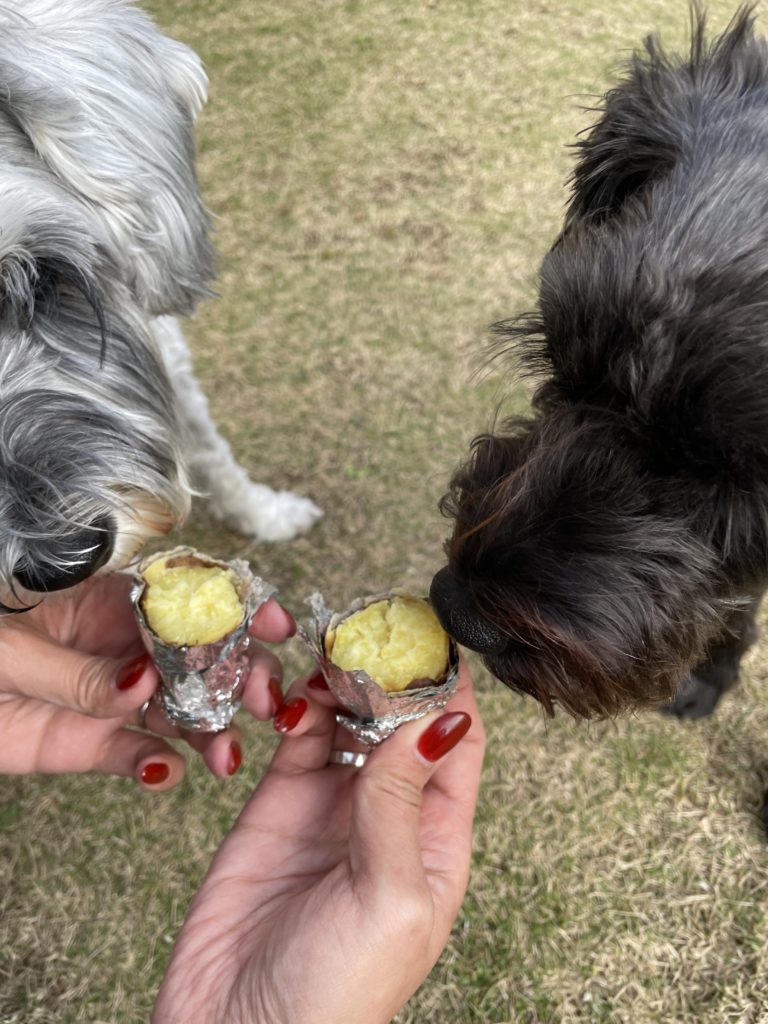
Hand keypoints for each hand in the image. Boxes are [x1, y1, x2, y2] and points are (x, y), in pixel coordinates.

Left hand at [0, 572, 293, 786]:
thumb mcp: (11, 646)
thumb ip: (75, 670)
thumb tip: (143, 684)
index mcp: (111, 595)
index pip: (188, 593)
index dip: (237, 604)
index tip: (276, 623)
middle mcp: (124, 643)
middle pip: (201, 655)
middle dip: (242, 675)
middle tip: (266, 702)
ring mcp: (111, 692)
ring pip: (179, 709)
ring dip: (212, 730)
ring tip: (228, 757)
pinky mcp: (90, 742)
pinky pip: (134, 754)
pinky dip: (155, 765)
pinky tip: (167, 771)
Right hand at [153, 659, 484, 1023]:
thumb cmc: (334, 996)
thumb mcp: (389, 898)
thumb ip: (403, 804)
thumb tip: (436, 720)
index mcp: (437, 840)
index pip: (456, 743)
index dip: (450, 689)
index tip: (435, 637)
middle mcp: (389, 814)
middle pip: (401, 721)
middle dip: (392, 674)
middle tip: (375, 628)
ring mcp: (332, 807)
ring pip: (349, 721)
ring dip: (345, 684)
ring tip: (334, 652)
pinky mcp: (278, 804)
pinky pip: (298, 739)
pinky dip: (300, 707)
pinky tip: (300, 690)